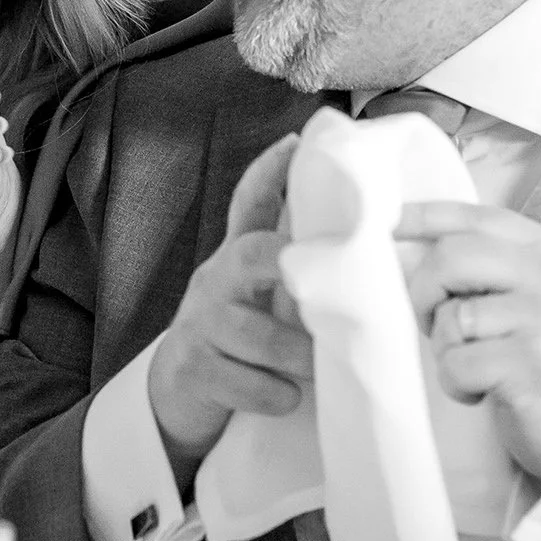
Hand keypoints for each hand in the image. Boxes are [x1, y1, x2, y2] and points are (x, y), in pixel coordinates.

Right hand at [148, 134, 311, 486]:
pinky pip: (239, 381)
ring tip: (316, 368)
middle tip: (323, 286)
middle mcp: (214, 282)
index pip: (249, 206)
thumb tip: (363, 251)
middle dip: (288, 264)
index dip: (270, 173)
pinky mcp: (191, 368)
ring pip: (251, 330)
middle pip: (248, 254)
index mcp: (237, 262)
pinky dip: (271, 393)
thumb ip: (294, 274)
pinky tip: (285, 397)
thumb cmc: (239, 346)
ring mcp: (198, 325)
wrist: (177, 398)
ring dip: (294, 352)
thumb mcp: (258, 298)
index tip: (296, 142)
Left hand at [393, 200, 540, 479]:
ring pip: (451, 316)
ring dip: (446, 349)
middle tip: (436, 324)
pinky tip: (481, 391)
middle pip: (449, 258)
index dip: (422, 217)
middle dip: (424, 294)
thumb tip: (408, 242)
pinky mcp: (531, 366)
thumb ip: (486, 264)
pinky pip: (457, 363)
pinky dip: (456, 383)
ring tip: (473, 365)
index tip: (389, 225)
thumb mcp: (531, 295)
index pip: (474, 217)